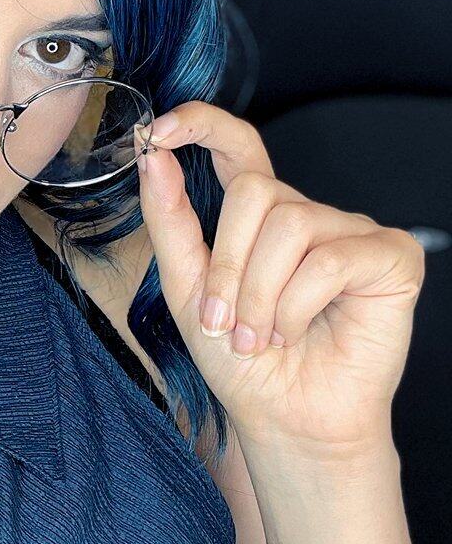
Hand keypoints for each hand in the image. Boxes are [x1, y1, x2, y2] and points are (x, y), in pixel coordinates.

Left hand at [133, 102, 425, 462]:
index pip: (237, 145)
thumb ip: (170, 220)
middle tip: (223, 322)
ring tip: (259, 338)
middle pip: (255, 191)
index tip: (158, 132)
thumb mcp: (187, 288)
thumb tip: (152, 155)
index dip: (201, 125)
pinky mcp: (391, 256)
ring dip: (259, 295)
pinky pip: (330, 259)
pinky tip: (296, 332)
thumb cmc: (241, 361)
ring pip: (289, 225)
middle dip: (228, 264)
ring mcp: (351, 230)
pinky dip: (297, 306)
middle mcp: (305, 213)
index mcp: (257, 215)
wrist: (287, 418)